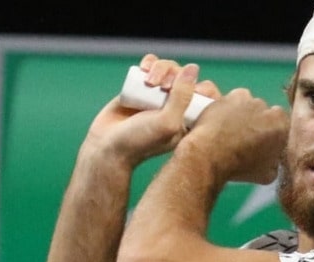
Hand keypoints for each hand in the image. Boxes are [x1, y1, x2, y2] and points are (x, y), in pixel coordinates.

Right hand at [82, 54, 219, 167]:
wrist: (107, 147)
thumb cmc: (140, 140)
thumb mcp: (167, 121)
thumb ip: (183, 96)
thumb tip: (193, 68)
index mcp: (190, 120)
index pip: (206, 96)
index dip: (201, 87)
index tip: (190, 91)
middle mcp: (177, 107)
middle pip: (187, 77)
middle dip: (176, 74)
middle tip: (162, 86)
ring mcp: (160, 97)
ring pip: (170, 69)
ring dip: (162, 67)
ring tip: (149, 81)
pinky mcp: (142, 88)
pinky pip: (153, 67)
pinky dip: (150, 63)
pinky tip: (144, 68)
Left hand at [185, 88, 289, 184]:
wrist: (210, 155)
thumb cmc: (240, 167)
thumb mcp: (267, 175)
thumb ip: (275, 161)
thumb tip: (273, 159)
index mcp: (282, 128)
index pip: (283, 127)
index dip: (273, 134)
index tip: (263, 142)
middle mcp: (270, 111)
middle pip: (267, 115)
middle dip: (259, 123)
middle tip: (246, 137)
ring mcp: (251, 101)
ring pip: (251, 105)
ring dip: (245, 114)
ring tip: (231, 130)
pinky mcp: (233, 96)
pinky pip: (236, 99)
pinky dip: (230, 106)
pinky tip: (222, 120)